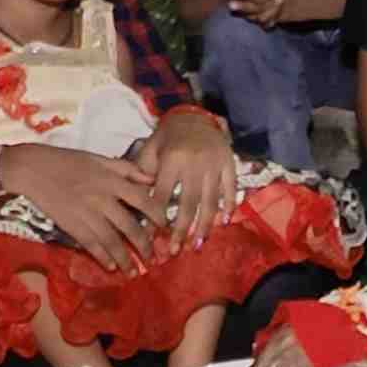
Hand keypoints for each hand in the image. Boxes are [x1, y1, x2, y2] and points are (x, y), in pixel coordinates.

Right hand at [7, 146, 159, 270]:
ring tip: (134, 271)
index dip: (157, 215)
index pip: (143, 200)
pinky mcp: (71, 225)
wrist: (32, 169)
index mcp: (111, 180)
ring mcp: (87, 214)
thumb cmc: (66, 161)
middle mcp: (103, 199)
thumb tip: (150, 179)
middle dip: (144, 245)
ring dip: (125, 258)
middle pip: (130, 226)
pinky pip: (91, 245)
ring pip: (112, 240)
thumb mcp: (99, 159)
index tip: (165, 227)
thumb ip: (126, 169)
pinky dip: (102, 257)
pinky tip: (111, 267)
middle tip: (154, 258)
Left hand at [136, 111, 237, 245]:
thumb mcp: (150, 149)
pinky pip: (230, 189)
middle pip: (188, 204)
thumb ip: (143, 173)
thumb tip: (136, 202)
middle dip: (180, 230)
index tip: (150, 238)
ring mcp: (215, 165)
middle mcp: (195, 164)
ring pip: (210, 202)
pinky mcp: (230, 164)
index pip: (163, 195)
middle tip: (174, 251)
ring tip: (196, 245)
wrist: (196, 115)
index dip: (156, 218)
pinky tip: (223, 224)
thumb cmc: (168, 136)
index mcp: (172, 160)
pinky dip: (228, 207)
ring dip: (204, 226)